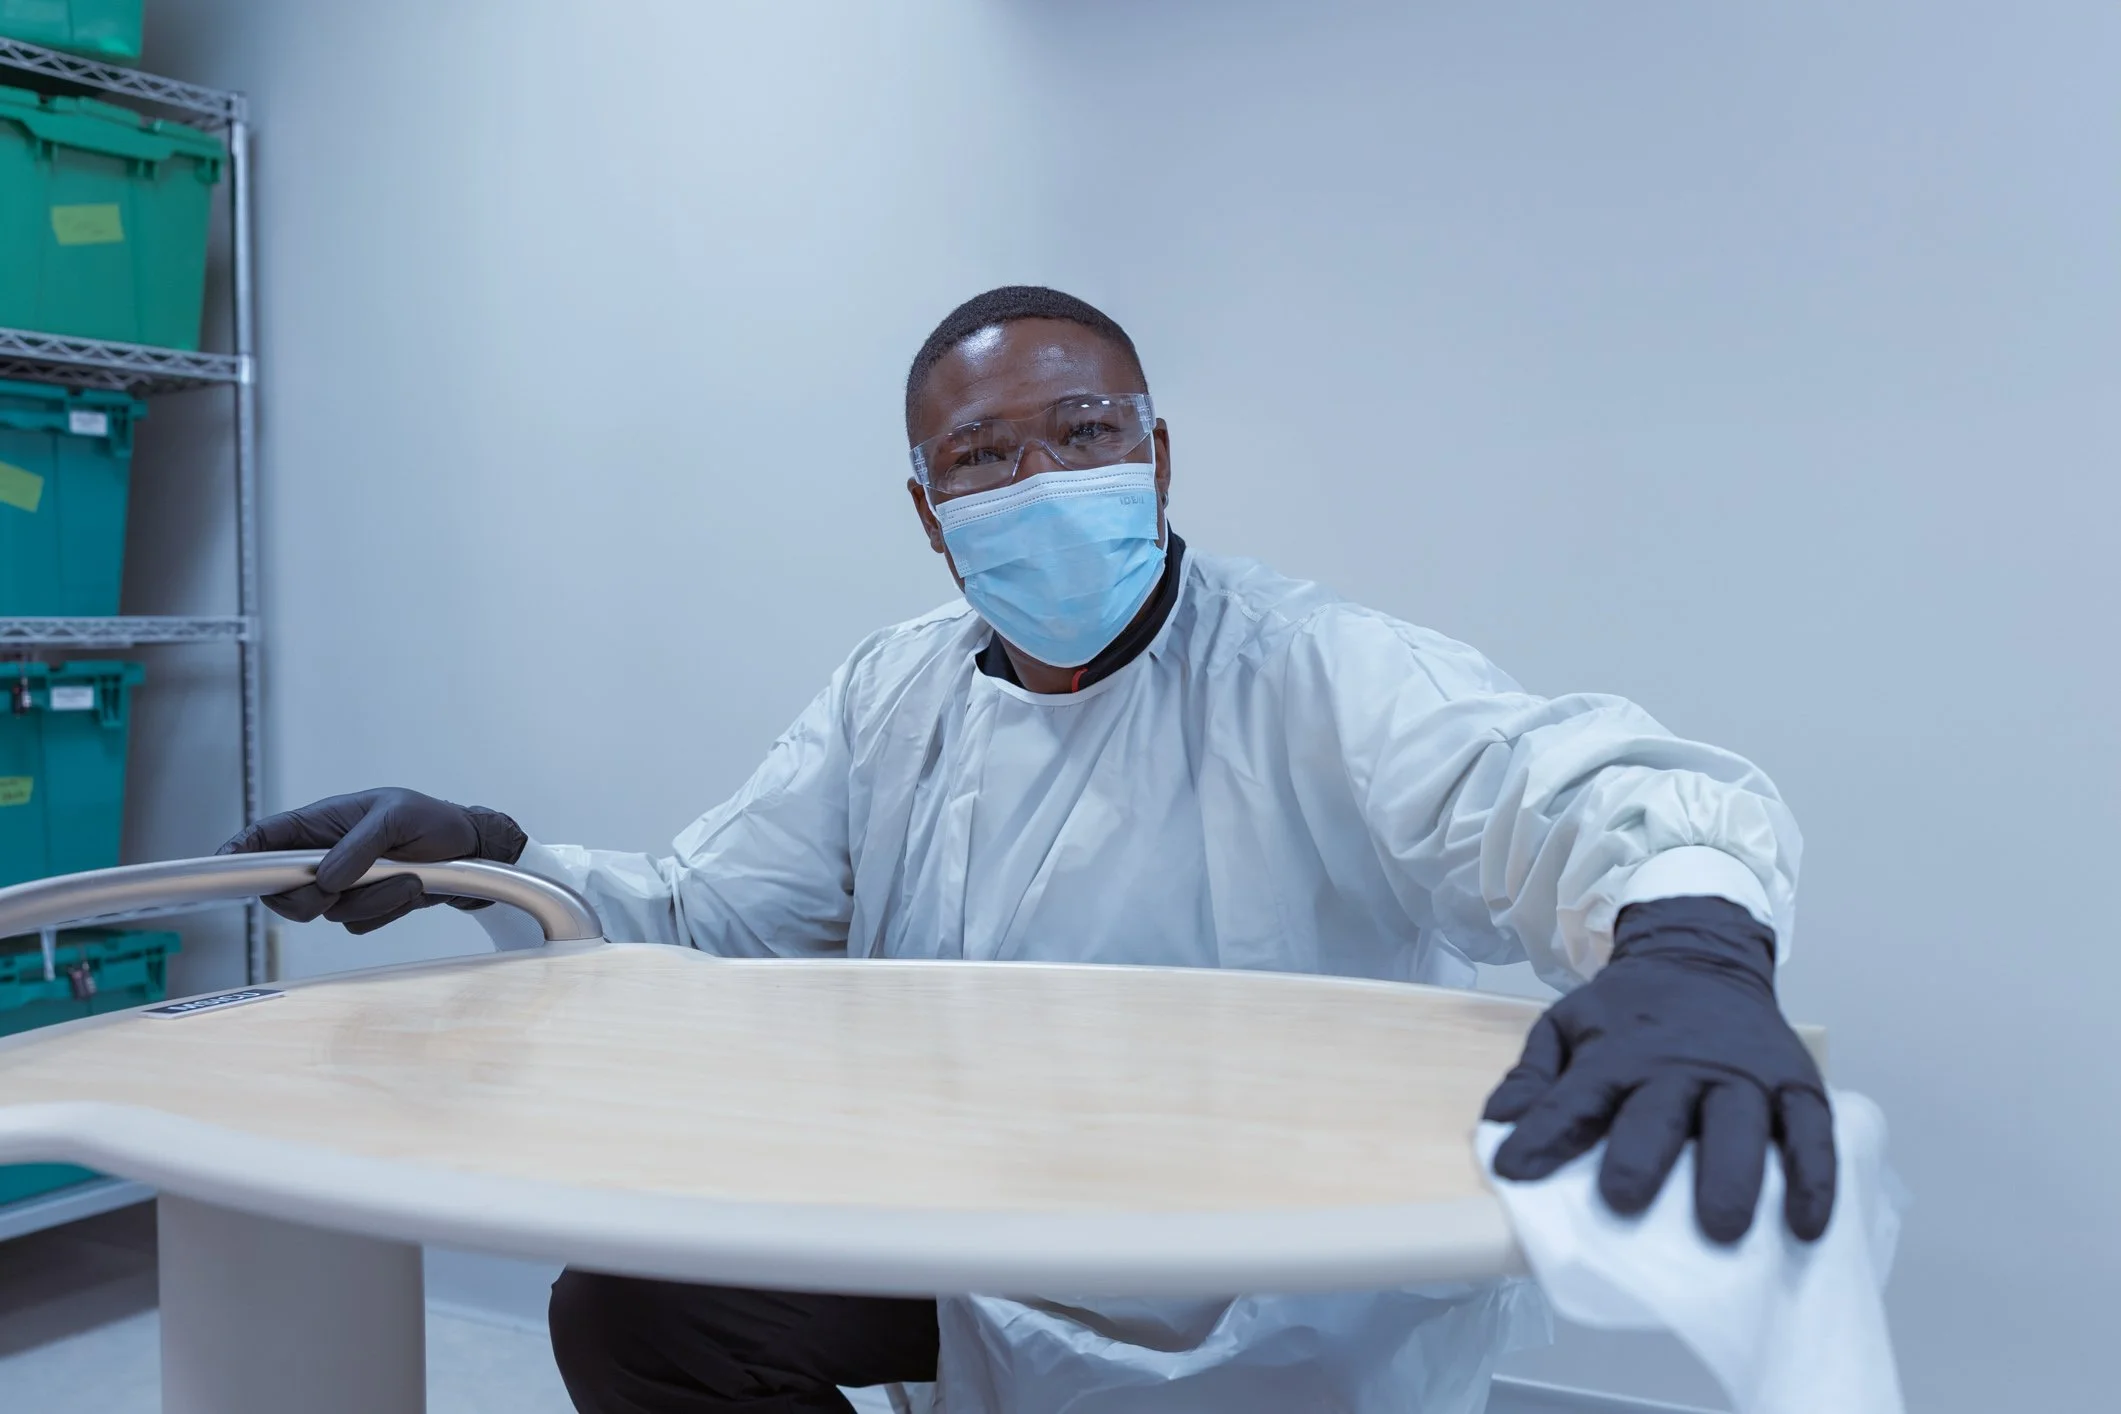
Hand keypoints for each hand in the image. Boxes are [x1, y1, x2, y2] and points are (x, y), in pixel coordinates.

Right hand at [216, 788, 525, 934]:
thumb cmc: (433, 821)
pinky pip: (356, 924)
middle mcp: (323, 855)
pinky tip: (409, 888)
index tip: (227, 870)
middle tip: (344, 886)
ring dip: (369, 899)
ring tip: (404, 875)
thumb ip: (358, 846)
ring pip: (325, 912)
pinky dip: (385, 910)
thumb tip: (325, 877)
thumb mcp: (397, 817)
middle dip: (310, 896)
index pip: (262, 839)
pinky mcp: (364, 906)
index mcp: (320, 823)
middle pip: (282, 892)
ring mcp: (342, 884)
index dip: (237, 855)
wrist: (471, 853)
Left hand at [1483, 895, 1834, 1242]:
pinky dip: (1813, 1178)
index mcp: (1618, 1053)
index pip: (1574, 1098)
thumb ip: (1534, 1076)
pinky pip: (1810, 1132)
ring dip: (1731, 1175)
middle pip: (1659, 1113)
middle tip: (1624, 1201)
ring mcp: (1743, 1074)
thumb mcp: (1568, 1024)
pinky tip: (1806, 1225)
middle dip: (1640, 1157)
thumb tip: (1499, 1121)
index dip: (1543, 1135)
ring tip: (1722, 1228)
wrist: (1701, 954)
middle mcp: (1680, 1065)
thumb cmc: (1628, 1012)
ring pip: (1739, 1124)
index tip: (1515, 1171)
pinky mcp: (1795, 1083)